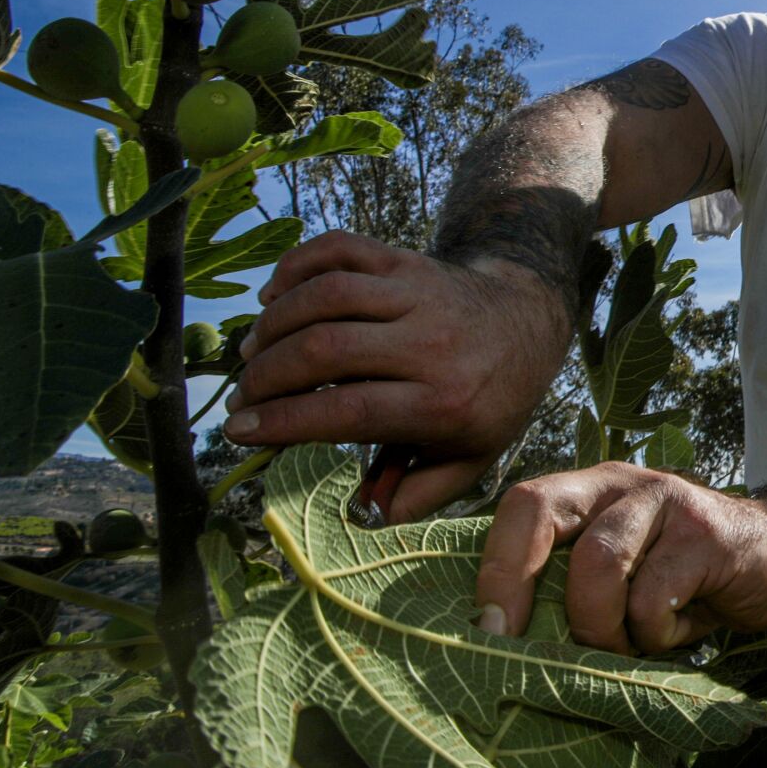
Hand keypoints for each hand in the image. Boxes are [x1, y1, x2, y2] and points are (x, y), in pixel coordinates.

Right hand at [225, 231, 573, 521]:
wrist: (528, 321)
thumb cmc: (489, 399)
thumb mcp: (470, 458)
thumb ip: (419, 494)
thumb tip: (362, 517)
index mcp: (444, 402)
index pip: (348, 410)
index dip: (283, 421)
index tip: (239, 432)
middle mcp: (432, 343)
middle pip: (326, 349)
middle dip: (266, 376)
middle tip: (241, 397)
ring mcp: (418, 293)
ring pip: (327, 295)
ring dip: (273, 323)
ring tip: (251, 353)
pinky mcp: (406, 260)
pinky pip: (341, 250)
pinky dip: (296, 265)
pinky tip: (273, 296)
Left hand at [474, 463, 766, 654]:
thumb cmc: (684, 577)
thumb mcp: (622, 570)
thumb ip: (571, 582)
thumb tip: (501, 640)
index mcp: (590, 489)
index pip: (522, 506)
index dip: (495, 566)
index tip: (486, 629)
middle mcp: (621, 483)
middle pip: (540, 510)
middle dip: (514, 581)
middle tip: (512, 640)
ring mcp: (665, 501)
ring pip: (597, 565)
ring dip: (601, 627)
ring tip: (626, 646)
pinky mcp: (704, 535)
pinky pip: (652, 601)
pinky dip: (656, 636)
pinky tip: (679, 630)